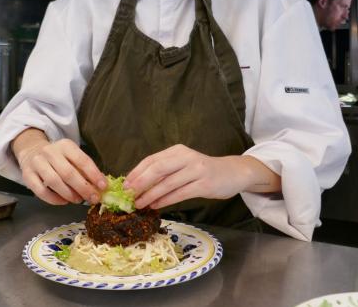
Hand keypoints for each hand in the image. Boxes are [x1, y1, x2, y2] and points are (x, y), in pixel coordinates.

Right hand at [15, 135, 106, 205]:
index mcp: (65, 145)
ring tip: (78, 200)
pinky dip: (54, 199)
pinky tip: (63, 202)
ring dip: (68, 194)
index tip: (103, 186)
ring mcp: (37, 163)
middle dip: (83, 188)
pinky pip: (41, 191)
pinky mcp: (27, 175)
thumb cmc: (58, 157)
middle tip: (93, 198)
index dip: (94, 174)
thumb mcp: (71, 156)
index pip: (82, 160)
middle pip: (68, 172)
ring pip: (54, 181)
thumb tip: (100, 186)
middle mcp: (50, 152)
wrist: (32, 150)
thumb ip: (84, 169)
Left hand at [124, 144, 260, 209]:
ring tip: (139, 204)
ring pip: (167, 183)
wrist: (233, 173)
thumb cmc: (204, 171)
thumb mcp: (184, 165)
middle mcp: (186, 157)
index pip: (151, 160)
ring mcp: (196, 170)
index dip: (136, 172)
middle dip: (140, 183)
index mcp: (177, 150)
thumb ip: (166, 170)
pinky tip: (156, 206)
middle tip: (128, 195)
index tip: (125, 185)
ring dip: (151, 195)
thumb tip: (139, 184)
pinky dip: (166, 200)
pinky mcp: (204, 184)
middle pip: (157, 169)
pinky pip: (180, 193)